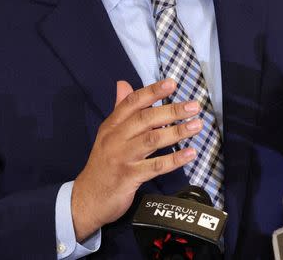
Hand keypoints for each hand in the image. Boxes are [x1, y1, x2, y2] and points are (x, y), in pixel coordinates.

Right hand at [71, 79, 200, 240]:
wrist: (86, 200)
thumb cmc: (102, 164)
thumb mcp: (108, 134)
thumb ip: (119, 109)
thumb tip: (123, 83)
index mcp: (111, 126)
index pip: (132, 102)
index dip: (152, 91)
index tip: (172, 83)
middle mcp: (115, 139)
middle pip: (145, 119)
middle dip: (171, 111)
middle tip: (194, 106)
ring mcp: (122, 158)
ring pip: (152, 140)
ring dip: (177, 132)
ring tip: (196, 126)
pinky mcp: (129, 177)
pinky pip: (155, 166)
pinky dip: (174, 160)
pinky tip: (190, 153)